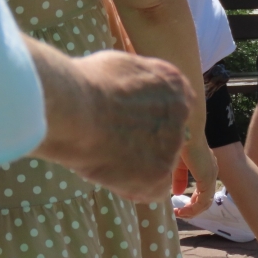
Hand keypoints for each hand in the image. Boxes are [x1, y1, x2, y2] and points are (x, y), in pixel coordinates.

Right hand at [34, 50, 193, 202]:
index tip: (129, 126)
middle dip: (145, 144)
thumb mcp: (122, 67)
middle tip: (113, 143)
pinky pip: (154, 190)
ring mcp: (173, 142)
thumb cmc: (86, 83)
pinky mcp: (161, 171)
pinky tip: (110, 175)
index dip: (149, 121)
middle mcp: (181, 111)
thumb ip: (137, 81)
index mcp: (174, 83)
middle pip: (168, 137)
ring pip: (160, 164)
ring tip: (103, 157)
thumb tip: (132, 88)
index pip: (172, 108)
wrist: (75, 107)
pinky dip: (134, 189)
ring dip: (137, 167)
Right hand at [175, 133, 216, 217]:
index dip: (192, 201)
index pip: (204, 189)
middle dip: (192, 209)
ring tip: (179, 214)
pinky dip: (192, 209)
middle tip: (179, 213)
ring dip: (192, 211)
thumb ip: (179, 179)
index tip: (179, 206)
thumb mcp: (177, 164)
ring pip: (206, 202)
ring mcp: (211, 175)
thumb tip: (179, 193)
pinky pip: (203, 201)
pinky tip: (181, 210)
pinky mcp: (207, 178)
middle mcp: (212, 171)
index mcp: (206, 166)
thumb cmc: (180, 142)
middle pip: (206, 198)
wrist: (185, 130)